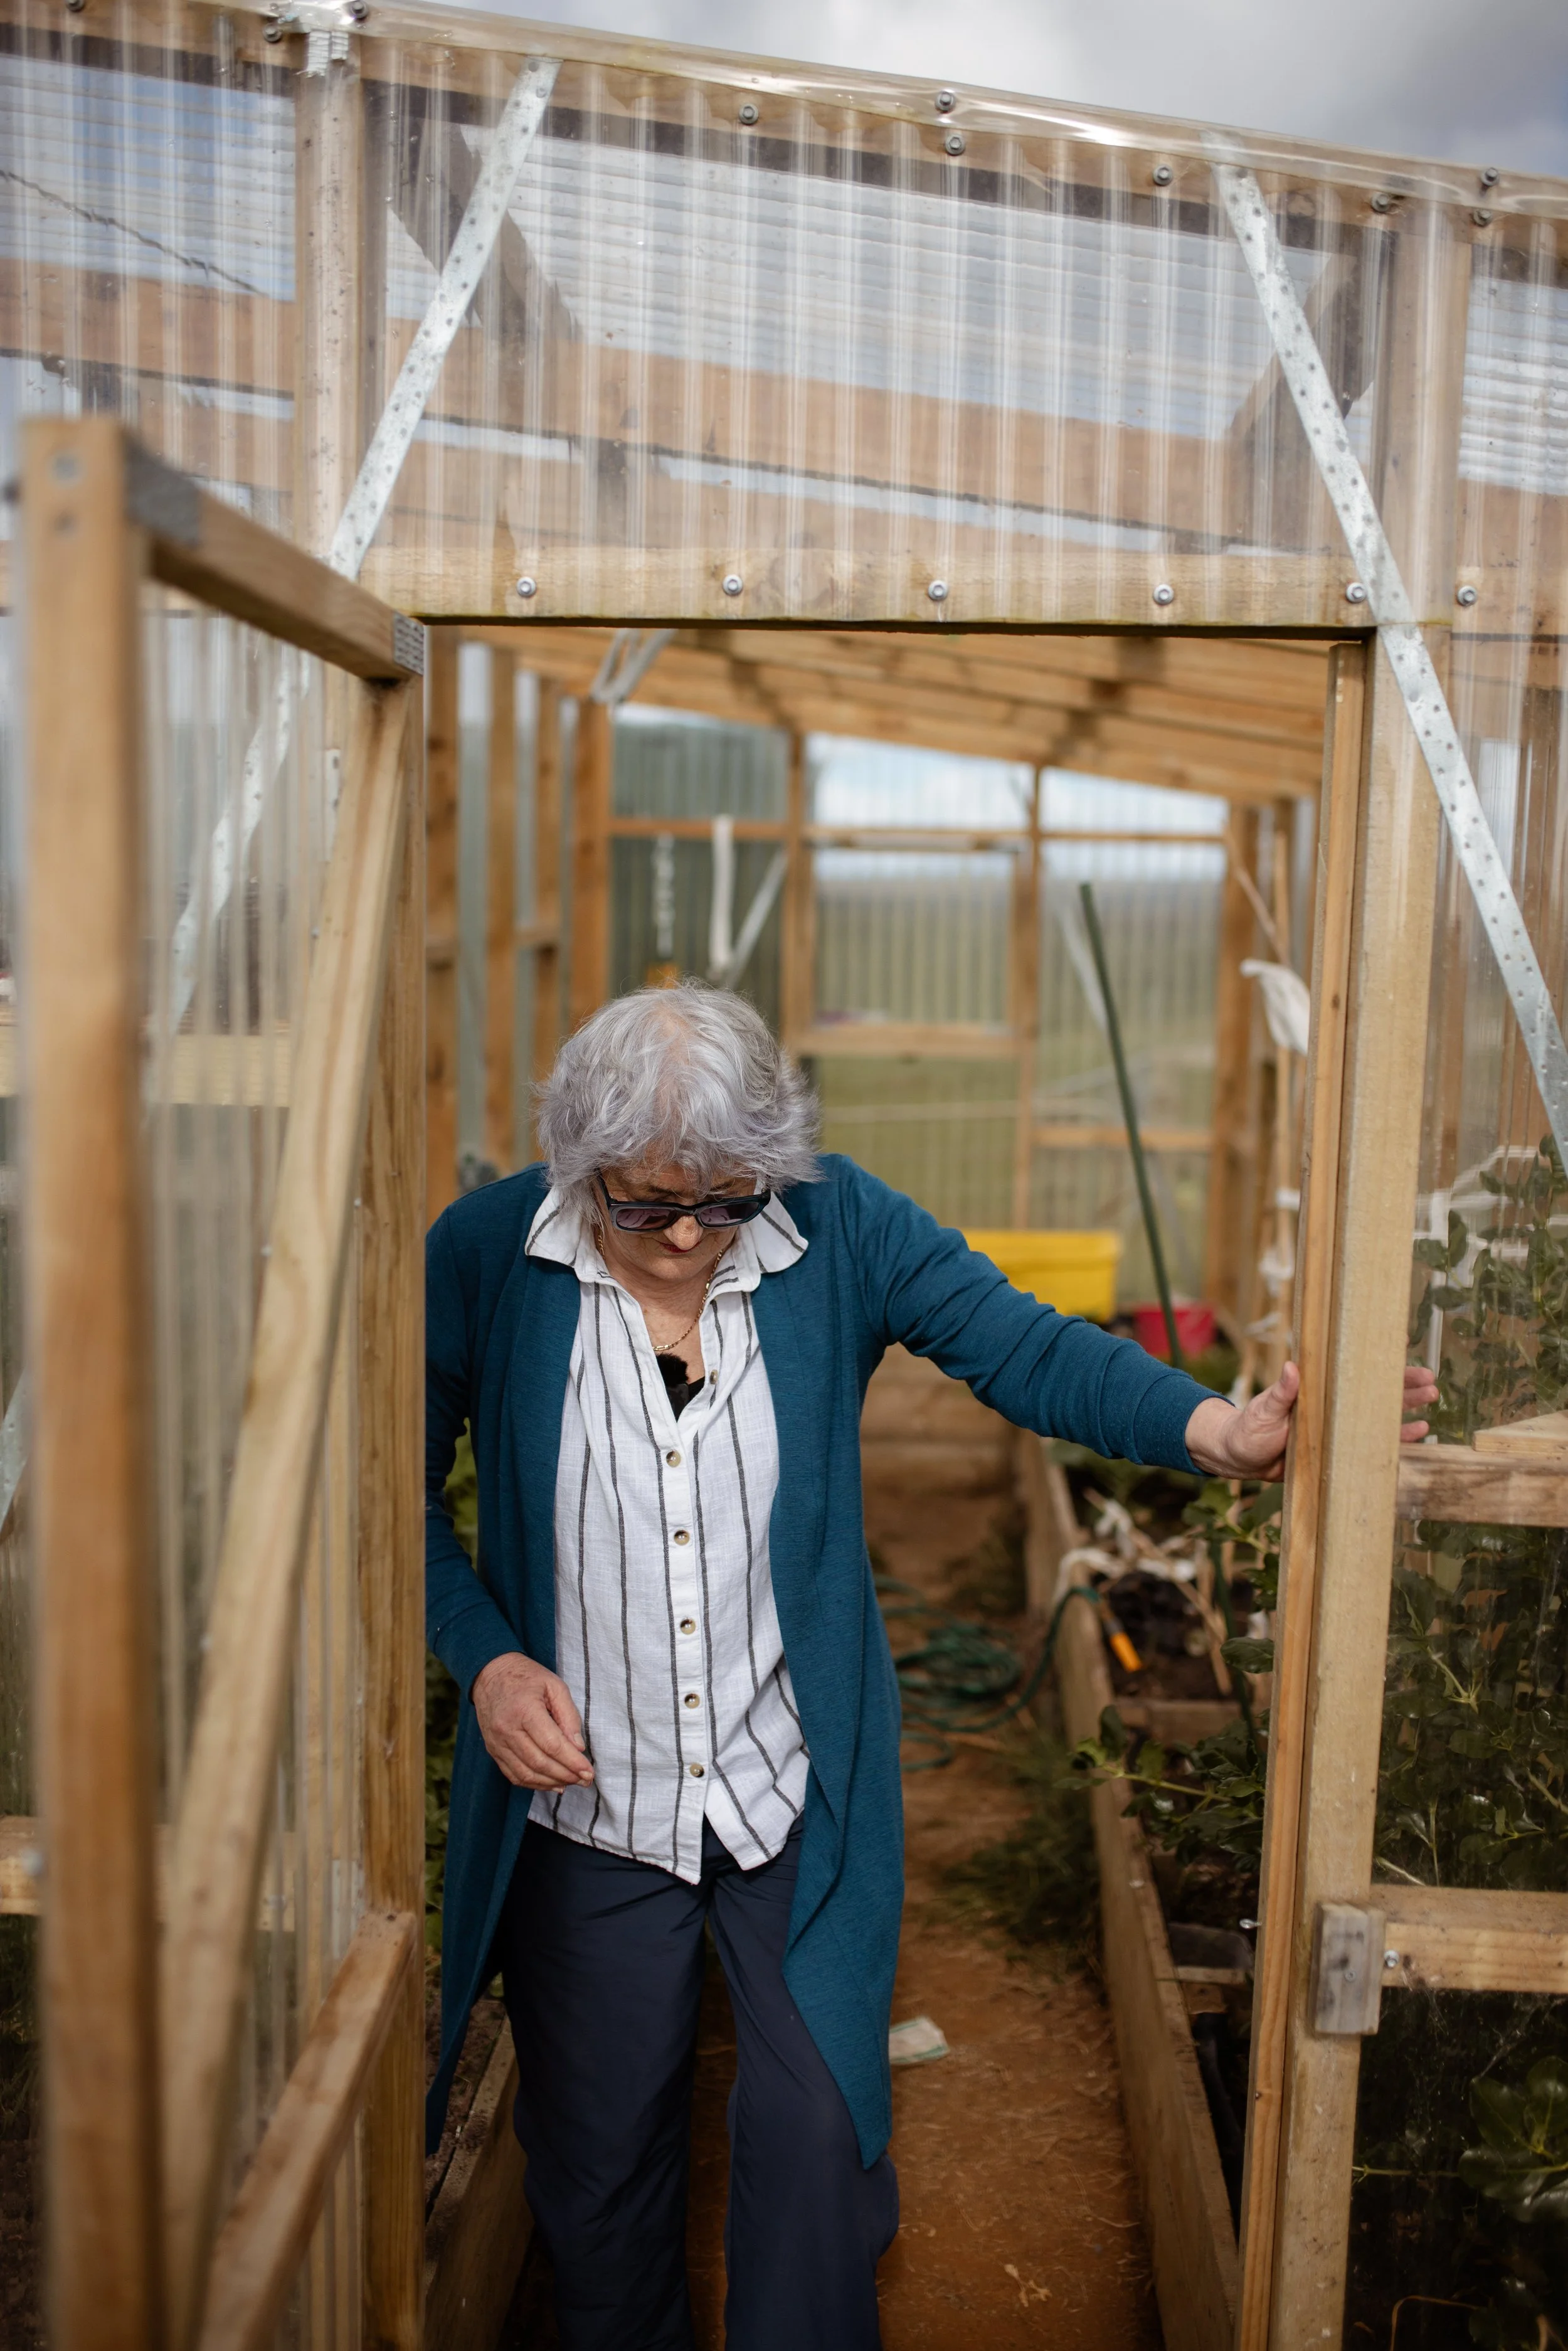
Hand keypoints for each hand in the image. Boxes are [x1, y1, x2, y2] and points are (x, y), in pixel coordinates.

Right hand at [472, 1653, 593, 1791]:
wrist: (491, 1674)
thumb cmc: (526, 1677)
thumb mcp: (554, 1685)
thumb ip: (569, 1716)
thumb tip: (578, 1747)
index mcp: (524, 1710)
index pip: (552, 1745)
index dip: (572, 1762)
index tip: (589, 1772)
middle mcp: (507, 1730)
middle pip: (539, 1763)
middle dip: (566, 1775)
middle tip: (585, 1780)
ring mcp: (497, 1743)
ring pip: (526, 1774)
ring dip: (552, 1783)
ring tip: (572, 1782)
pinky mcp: (493, 1750)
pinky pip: (513, 1775)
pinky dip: (534, 1784)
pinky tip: (551, 1783)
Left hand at [1184, 1360, 1440, 1481]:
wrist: (1239, 1460)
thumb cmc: (1248, 1430)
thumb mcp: (1263, 1409)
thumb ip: (1280, 1392)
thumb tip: (1291, 1366)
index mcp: (1318, 1392)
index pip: (1353, 1374)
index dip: (1380, 1367)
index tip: (1406, 1356)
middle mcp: (1332, 1407)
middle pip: (1374, 1393)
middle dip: (1403, 1387)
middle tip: (1431, 1382)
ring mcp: (1337, 1430)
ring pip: (1378, 1417)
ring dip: (1405, 1409)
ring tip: (1430, 1401)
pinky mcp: (1338, 1453)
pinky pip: (1371, 1445)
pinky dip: (1395, 1439)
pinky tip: (1418, 1432)